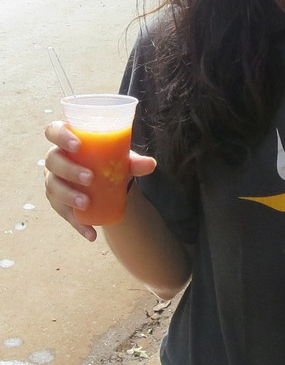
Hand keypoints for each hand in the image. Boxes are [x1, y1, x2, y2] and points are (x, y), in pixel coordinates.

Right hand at [44, 120, 156, 241]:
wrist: (104, 179)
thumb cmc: (108, 160)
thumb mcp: (120, 158)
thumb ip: (134, 161)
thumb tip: (151, 165)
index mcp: (67, 140)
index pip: (54, 131)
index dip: (61, 136)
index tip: (78, 145)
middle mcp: (55, 159)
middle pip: (53, 161)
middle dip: (69, 170)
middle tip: (89, 178)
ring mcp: (53, 181)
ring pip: (53, 188)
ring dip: (68, 197)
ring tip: (86, 203)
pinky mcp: (58, 202)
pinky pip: (64, 213)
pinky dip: (78, 225)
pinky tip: (91, 234)